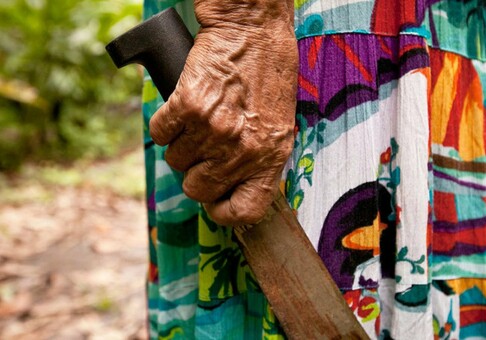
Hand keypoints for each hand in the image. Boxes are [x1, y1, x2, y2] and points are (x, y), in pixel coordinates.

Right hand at [149, 0, 297, 225]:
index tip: (217, 202)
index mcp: (270, 157)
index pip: (244, 211)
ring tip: (199, 122)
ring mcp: (213, 130)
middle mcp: (241, 149)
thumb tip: (231, 186)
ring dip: (181, 146)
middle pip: (198, 190)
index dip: (225, 213)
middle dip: (196, 175)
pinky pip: (159, 134)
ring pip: (175, 162)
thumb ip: (258, 160)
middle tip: (204, 153)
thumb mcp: (278, 125)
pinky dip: (164, 125)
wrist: (252, 31)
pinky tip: (181, 110)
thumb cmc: (269, 76)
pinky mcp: (187, 106)